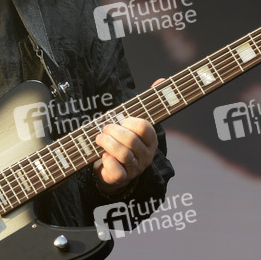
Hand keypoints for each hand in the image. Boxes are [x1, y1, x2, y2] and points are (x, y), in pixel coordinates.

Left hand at [93, 78, 163, 194]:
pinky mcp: (122, 179)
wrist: (111, 167)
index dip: (130, 122)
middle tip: (105, 128)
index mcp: (151, 140)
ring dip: (107, 143)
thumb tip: (162, 80)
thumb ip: (147, 103)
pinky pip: (117, 171)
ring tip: (99, 138)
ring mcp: (135, 168)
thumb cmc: (123, 140)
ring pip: (123, 155)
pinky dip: (108, 161)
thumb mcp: (133, 122)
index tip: (122, 120)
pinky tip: (103, 156)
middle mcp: (146, 155)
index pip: (144, 128)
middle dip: (114, 131)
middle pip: (131, 140)